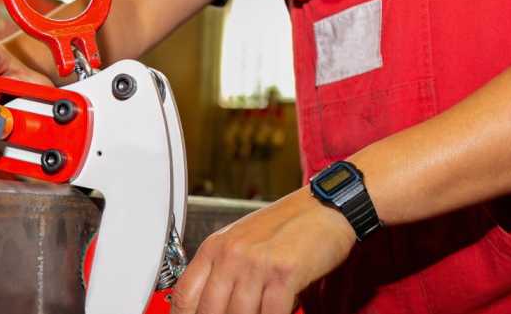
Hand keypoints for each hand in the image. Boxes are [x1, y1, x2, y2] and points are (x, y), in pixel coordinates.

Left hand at [171, 188, 355, 313]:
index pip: (184, 296)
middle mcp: (231, 254)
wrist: (326, 206)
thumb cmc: (289, 225)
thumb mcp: (244, 243)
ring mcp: (256, 264)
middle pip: (209, 311)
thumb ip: (223, 272)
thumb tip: (210, 305)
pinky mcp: (284, 273)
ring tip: (261, 312)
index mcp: (216, 248)